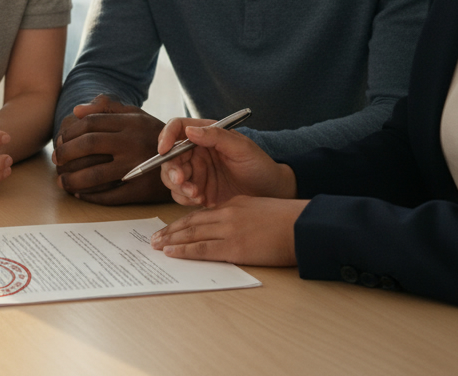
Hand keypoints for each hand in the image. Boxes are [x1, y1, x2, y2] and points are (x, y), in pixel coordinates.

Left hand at [51, 94, 171, 204]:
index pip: (90, 124)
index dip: (69, 133)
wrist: (187, 161)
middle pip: (87, 145)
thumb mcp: (136, 115)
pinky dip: (89, 196)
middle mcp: (132, 142)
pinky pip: (107, 195)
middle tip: (56, 160)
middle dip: (65, 154)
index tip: (60, 142)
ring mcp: (136, 167)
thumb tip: (76, 111)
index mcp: (131, 122)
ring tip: (62, 181)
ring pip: (93, 175)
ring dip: (72, 180)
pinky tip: (80, 193)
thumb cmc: (153, 135)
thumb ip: (107, 108)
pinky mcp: (140, 190)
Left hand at [150, 195, 307, 265]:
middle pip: (191, 222)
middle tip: (154, 237)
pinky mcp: (233, 247)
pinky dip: (183, 251)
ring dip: (171, 239)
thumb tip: (232, 229)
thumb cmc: (289, 222)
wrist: (303, 226)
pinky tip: (171, 253)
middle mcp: (227, 214)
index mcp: (235, 204)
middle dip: (171, 230)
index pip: (202, 214)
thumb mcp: (261, 210)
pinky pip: (201, 249)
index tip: (171, 228)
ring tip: (156, 245)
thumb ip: (243, 215)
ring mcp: (229, 230)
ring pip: (192, 234)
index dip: (184, 222)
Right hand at [158, 117, 294, 206]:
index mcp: (205, 134)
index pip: (177, 128)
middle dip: (171, 169)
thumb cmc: (259, 165)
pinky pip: (180, 195)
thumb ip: (216, 136)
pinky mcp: (197, 191)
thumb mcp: (241, 148)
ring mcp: (196, 172)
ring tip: (196, 194)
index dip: (166, 136)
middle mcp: (196, 152)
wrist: (270, 193)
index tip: (164, 150)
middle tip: (181, 181)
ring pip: (171, 177)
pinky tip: (201, 200)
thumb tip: (190, 131)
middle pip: (169, 156)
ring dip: (178, 186)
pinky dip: (185, 198)